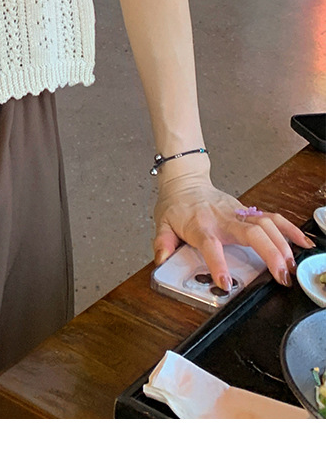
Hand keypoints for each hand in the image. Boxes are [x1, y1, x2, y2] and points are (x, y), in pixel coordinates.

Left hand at [153, 169, 315, 289]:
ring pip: (266, 224)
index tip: (226, 283)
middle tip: (281, 276)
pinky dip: (289, 229)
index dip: (218, 264)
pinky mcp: (247, 211)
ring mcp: (238, 213)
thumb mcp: (162, 223)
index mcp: (201, 226)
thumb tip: (162, 260)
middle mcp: (223, 219)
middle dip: (269, 254)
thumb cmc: (176, 205)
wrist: (185, 182)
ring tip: (292, 266)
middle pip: (250, 233)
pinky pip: (272, 218)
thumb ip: (163, 243)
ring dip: (283, 244)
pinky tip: (303, 242)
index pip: (210, 245)